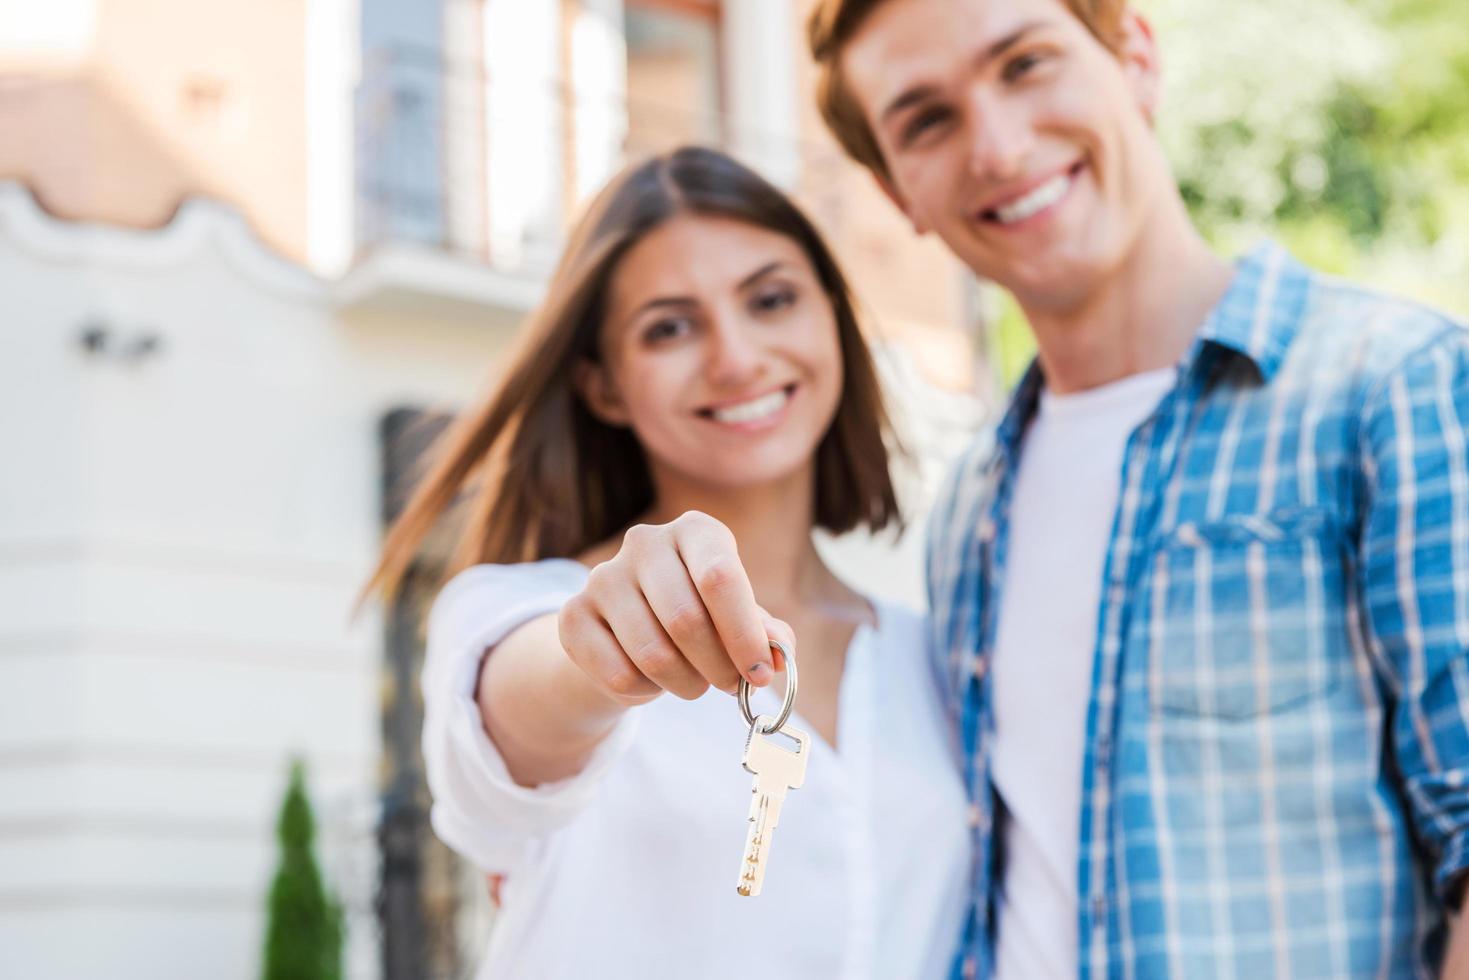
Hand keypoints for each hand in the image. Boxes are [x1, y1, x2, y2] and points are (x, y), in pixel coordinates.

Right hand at [557, 511, 792, 705]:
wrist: (628, 631)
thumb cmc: (699, 618)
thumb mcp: (738, 618)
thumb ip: (766, 634)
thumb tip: (779, 655)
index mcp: (695, 530)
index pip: (720, 578)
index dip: (745, 634)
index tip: (760, 674)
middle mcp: (646, 542)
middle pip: (686, 619)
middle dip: (718, 667)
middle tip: (730, 685)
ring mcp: (603, 576)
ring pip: (654, 654)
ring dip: (686, 684)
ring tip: (694, 683)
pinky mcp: (573, 615)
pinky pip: (619, 674)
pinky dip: (646, 691)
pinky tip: (650, 680)